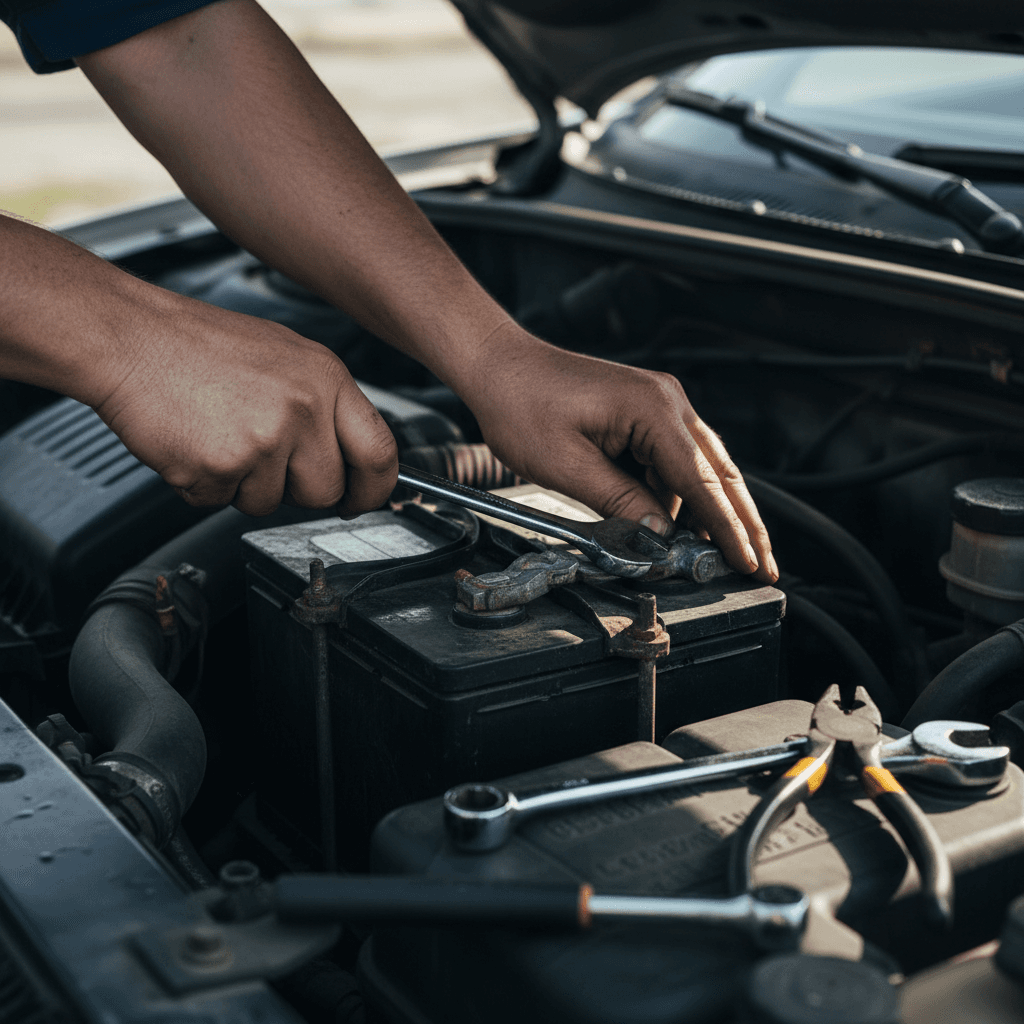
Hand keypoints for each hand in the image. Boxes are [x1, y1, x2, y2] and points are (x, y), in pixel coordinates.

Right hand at [93, 291, 396, 516]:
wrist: (130, 337)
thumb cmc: (199, 345)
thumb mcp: (287, 358)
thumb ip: (325, 406)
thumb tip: (353, 455)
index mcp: (327, 379)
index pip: (380, 452)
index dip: (375, 489)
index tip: (363, 500)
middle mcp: (303, 409)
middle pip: (326, 491)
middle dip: (297, 490)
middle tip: (264, 459)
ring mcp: (264, 439)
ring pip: (271, 503)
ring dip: (244, 485)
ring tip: (220, 436)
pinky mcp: (222, 467)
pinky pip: (222, 503)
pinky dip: (205, 485)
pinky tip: (195, 443)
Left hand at [459, 327, 777, 582]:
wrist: (497, 365)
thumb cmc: (521, 404)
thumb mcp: (568, 466)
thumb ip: (620, 502)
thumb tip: (660, 536)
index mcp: (653, 410)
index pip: (703, 481)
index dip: (728, 528)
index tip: (748, 562)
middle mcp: (667, 402)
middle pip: (720, 473)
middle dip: (742, 524)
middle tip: (763, 566)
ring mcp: (659, 405)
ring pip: (700, 469)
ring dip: (711, 512)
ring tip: (725, 556)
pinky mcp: (643, 413)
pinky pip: (673, 460)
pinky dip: (681, 494)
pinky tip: (681, 526)